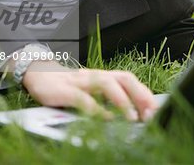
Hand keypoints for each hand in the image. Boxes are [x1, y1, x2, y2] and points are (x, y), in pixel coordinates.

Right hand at [22, 61, 157, 120]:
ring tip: (132, 118)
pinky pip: (83, 98)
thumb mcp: (90, 89)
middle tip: (150, 115)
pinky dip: (96, 109)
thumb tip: (133, 112)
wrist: (37, 74)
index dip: (144, 93)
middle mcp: (94, 75)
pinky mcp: (65, 90)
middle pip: (123, 78)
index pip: (129, 79)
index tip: (156, 110)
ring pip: (105, 84)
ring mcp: (80, 81)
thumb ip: (108, 97)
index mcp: (102, 75)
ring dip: (122, 101)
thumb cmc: (68, 86)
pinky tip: (105, 118)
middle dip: (140, 96)